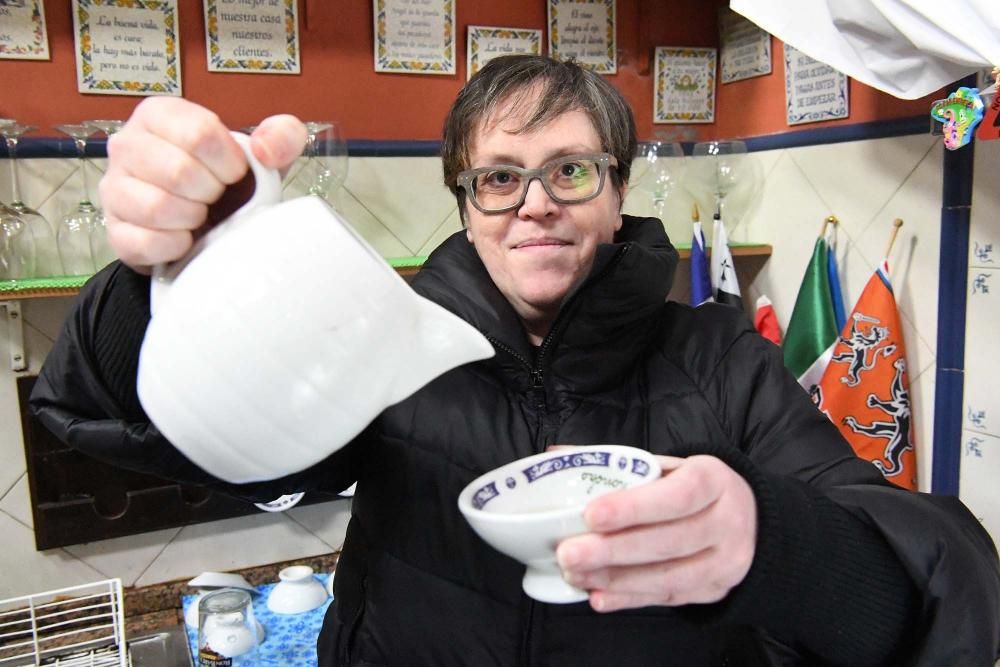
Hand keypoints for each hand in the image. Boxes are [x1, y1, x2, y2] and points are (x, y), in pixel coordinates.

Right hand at [99, 97, 306, 271]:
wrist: (208, 225)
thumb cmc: (230, 183)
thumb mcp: (264, 155)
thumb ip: (282, 137)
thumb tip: (265, 149)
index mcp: (160, 115)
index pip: (199, 134)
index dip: (229, 163)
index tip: (234, 173)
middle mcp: (127, 145)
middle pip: (178, 171)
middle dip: (212, 192)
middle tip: (216, 197)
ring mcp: (114, 188)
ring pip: (157, 207)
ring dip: (193, 218)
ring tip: (200, 215)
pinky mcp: (114, 230)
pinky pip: (144, 242)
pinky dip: (175, 246)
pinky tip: (185, 239)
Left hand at [555, 455, 756, 611]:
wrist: (751, 520)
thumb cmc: (693, 488)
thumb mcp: (671, 466)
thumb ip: (620, 465)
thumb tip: (557, 456)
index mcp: (713, 479)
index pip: (676, 495)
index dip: (634, 507)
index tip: (592, 514)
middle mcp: (727, 521)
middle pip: (669, 541)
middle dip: (613, 550)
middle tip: (568, 552)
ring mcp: (725, 561)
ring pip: (669, 576)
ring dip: (616, 578)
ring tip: (575, 573)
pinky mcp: (714, 591)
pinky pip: (668, 598)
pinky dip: (630, 598)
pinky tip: (598, 596)